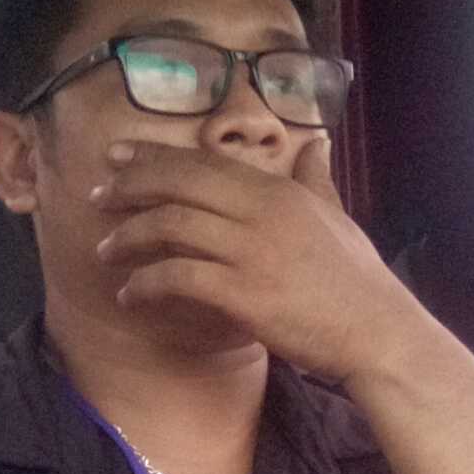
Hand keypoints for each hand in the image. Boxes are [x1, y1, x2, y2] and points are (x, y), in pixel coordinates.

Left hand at [91, 140, 420, 382]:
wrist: (376, 332)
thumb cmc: (356, 279)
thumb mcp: (337, 215)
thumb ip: (317, 177)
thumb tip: (317, 142)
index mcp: (278, 190)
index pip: (202, 161)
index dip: (153, 156)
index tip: (116, 155)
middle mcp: (260, 211)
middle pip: (178, 184)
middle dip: (129, 186)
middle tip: (97, 197)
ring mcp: (250, 252)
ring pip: (170, 228)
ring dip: (128, 238)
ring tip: (105, 251)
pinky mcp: (242, 294)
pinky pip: (177, 278)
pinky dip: (145, 285)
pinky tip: (130, 296)